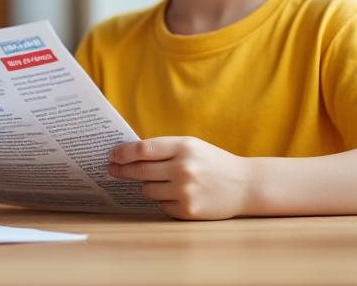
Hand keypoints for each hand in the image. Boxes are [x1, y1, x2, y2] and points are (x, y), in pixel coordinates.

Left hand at [109, 136, 251, 219]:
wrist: (245, 185)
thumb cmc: (213, 163)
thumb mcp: (191, 146)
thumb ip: (163, 149)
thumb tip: (127, 155)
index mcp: (184, 147)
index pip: (142, 149)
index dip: (122, 153)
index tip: (111, 155)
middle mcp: (183, 169)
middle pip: (139, 170)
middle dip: (122, 170)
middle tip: (111, 169)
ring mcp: (185, 191)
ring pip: (147, 190)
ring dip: (148, 186)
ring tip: (161, 182)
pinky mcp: (187, 210)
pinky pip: (161, 205)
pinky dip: (164, 201)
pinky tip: (178, 195)